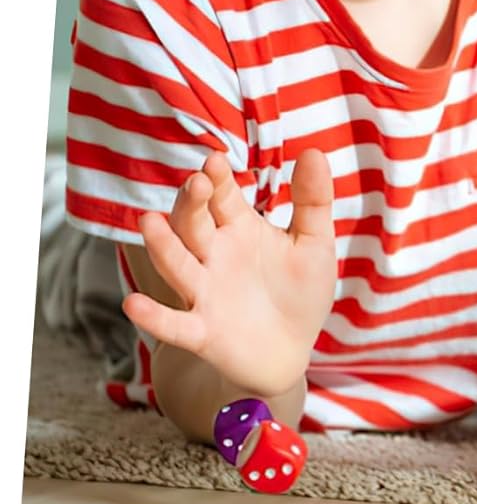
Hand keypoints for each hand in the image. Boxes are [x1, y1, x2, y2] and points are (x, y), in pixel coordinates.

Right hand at [122, 148, 337, 395]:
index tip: (216, 161)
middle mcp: (213, 256)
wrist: (291, 351)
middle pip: (193, 224)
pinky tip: (134, 304)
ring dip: (163, 246)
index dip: (218, 180)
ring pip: (177, 265)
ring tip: (149, 222)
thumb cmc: (299, 292)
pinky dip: (154, 316)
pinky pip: (174, 324)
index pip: (222, 197)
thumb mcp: (314, 244)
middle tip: (196, 182)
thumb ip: (313, 201)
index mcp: (238, 229)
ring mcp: (203, 293)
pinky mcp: (201, 332)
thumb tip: (315, 152)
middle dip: (192, 203)